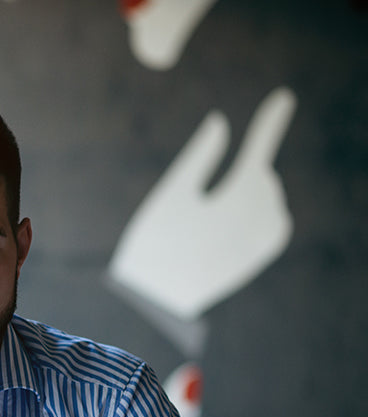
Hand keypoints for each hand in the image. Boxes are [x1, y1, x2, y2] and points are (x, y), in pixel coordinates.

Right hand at [108, 86, 296, 320]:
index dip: (270, 123)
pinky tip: (245, 215)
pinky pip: (275, 229)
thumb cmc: (153, 244)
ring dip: (257, 192)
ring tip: (226, 200)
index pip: (257, 153)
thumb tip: (221, 122)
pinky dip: (267, 214)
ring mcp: (255, 245)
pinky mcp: (255, 260)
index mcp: (227, 205)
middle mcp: (250, 226)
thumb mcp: (169, 195)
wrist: (153, 299)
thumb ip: (200, 156)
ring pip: (272, 202)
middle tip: (219, 186)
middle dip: (248, 171)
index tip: (285, 96)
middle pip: (263, 180)